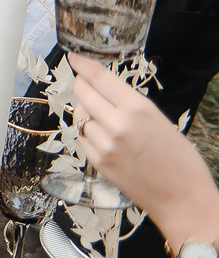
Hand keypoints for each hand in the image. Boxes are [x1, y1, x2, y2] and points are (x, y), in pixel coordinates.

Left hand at [73, 61, 218, 239]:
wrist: (183, 200)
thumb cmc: (181, 161)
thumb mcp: (160, 121)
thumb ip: (130, 105)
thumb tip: (104, 90)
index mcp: (138, 109)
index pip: (99, 78)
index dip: (83, 65)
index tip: (74, 57)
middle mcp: (117, 124)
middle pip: (83, 93)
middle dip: (82, 86)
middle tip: (86, 85)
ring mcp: (104, 145)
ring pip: (80, 116)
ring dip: (86, 112)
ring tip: (105, 119)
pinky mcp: (97, 162)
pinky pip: (82, 137)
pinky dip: (88, 133)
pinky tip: (105, 138)